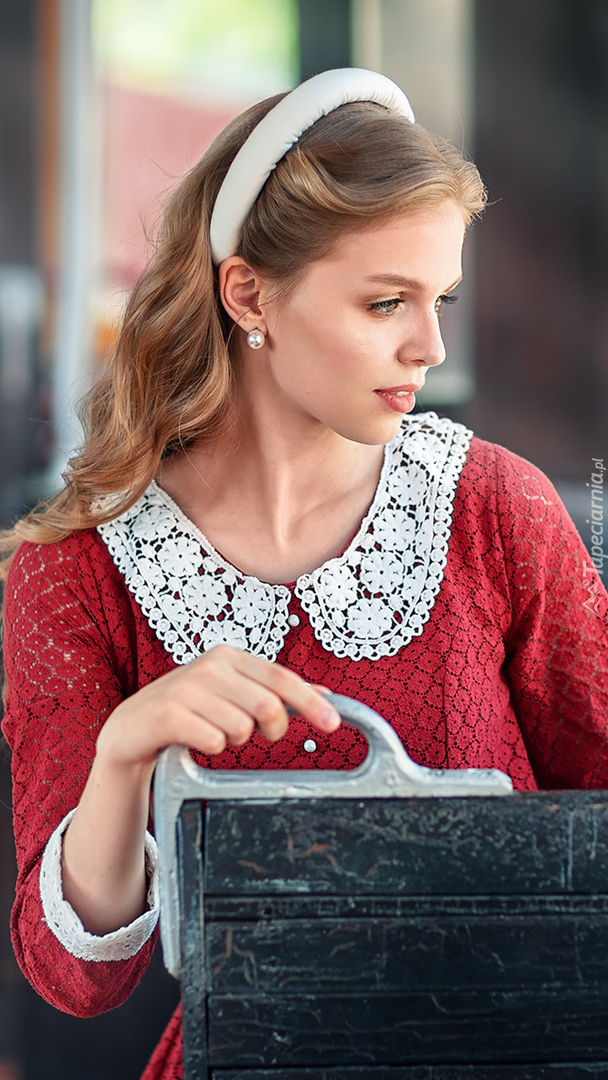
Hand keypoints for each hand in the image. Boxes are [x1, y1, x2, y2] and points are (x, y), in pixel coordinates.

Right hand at [97, 645, 340, 770]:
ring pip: (242, 727)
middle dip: (272, 730)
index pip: (282, 677)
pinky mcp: (168, 713)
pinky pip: (213, 741)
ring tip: (214, 731)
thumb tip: (325, 694)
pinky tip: (195, 739)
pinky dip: (211, 748)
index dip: (311, 701)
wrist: (132, 728)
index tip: (334, 723)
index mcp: (230, 657)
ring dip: (235, 740)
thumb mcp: (232, 693)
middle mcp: (210, 666)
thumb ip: (274, 691)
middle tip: (257, 735)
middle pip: (268, 705)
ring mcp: (187, 688)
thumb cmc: (190, 710)